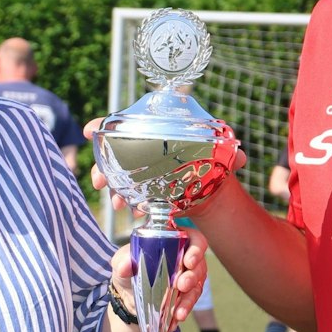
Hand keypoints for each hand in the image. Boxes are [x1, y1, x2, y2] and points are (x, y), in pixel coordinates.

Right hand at [85, 116, 248, 217]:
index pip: (127, 122)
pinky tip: (128, 209)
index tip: (90, 130)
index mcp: (158, 131)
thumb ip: (231, 156)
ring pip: (115, 173)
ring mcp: (139, 169)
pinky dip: (123, 200)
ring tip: (116, 202)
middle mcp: (143, 147)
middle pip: (113, 150)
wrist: (211, 191)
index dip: (104, 124)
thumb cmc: (214, 165)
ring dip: (110, 186)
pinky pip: (124, 192)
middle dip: (102, 165)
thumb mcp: (222, 158)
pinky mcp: (140, 190)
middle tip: (100, 181)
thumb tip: (241, 158)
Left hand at [108, 230, 209, 322]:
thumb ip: (122, 261)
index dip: (196, 249)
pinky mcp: (186, 295)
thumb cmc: (128, 271)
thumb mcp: (121, 263)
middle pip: (199, 264)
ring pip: (198, 284)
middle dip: (193, 275)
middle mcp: (185, 258)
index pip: (194, 239)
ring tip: (179, 309)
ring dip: (190, 297)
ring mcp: (188, 277)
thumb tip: (126, 265)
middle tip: (182, 285)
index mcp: (173, 242)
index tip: (188, 261)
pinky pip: (191, 301)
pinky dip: (184, 308)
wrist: (128, 297)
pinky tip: (177, 316)